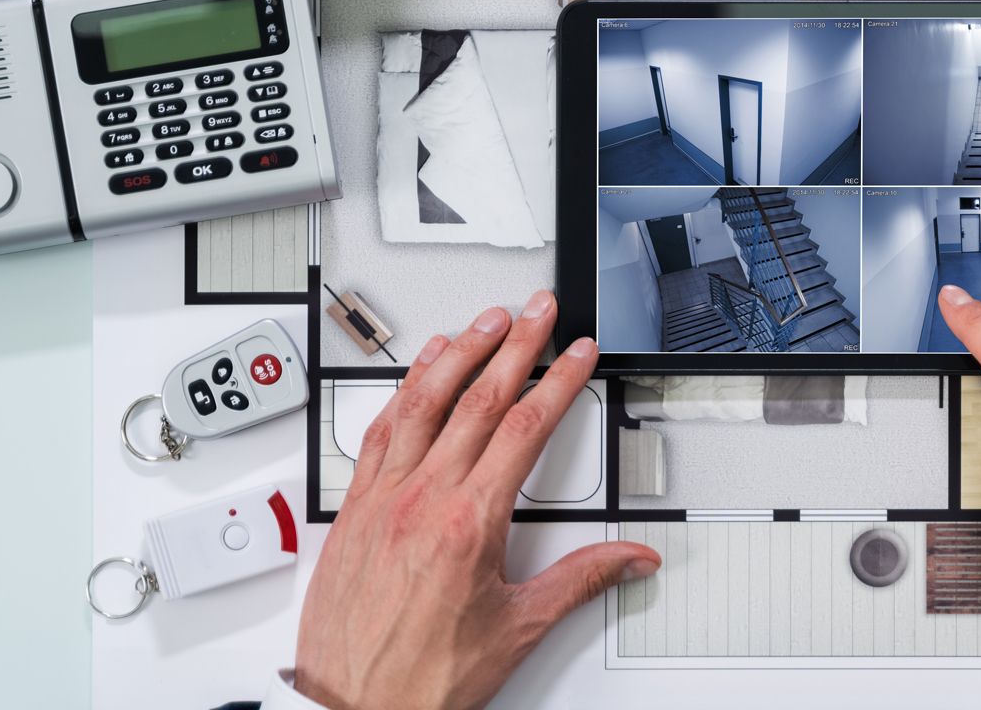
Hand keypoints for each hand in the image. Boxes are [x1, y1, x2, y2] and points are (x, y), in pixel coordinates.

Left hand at [294, 292, 659, 709]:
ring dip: (457, 354)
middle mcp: (422, 501)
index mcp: (469, 524)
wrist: (350, 709)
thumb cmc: (422, 680)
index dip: (557, 381)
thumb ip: (580, 581)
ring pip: (422, 405)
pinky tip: (419, 372)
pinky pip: (379, 434)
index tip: (577, 352)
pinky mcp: (354, 511)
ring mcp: (382, 500)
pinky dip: (403, 394)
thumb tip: (630, 559)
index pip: (524, 429)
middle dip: (515, 347)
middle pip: (477, 401)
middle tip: (538, 310)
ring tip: (484, 322)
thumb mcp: (518, 630)